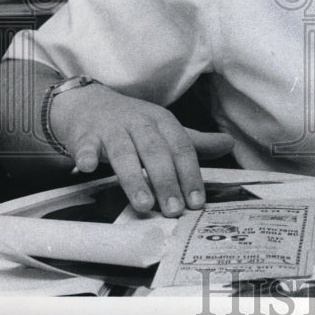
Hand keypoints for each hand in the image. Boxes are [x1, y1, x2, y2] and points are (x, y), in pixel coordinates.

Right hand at [49, 83, 234, 216]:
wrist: (89, 104)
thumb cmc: (133, 124)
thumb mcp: (165, 130)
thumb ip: (194, 142)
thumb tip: (229, 145)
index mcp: (163, 121)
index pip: (182, 148)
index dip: (190, 175)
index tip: (197, 202)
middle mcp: (139, 122)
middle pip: (156, 151)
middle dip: (166, 181)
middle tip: (174, 210)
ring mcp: (111, 128)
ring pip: (124, 152)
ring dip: (134, 177)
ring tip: (144, 204)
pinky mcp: (85, 135)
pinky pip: (85, 146)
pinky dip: (86, 156)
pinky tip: (88, 169)